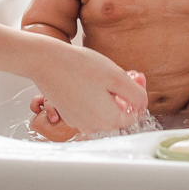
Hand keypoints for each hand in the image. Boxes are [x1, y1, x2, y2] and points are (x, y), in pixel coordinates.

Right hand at [29, 44, 147, 134]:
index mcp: (108, 120)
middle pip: (118, 114)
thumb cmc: (80, 66)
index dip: (137, 97)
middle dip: (123, 96)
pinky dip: (93, 97)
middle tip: (124, 73)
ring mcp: (79, 122)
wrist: (46, 62)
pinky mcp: (68, 115)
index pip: (133, 115)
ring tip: (105, 75)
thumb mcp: (116, 76)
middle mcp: (93, 127)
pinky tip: (89, 80)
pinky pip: (88, 110)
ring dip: (109, 96)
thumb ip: (135, 93)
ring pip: (103, 112)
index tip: (135, 79)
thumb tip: (142, 104)